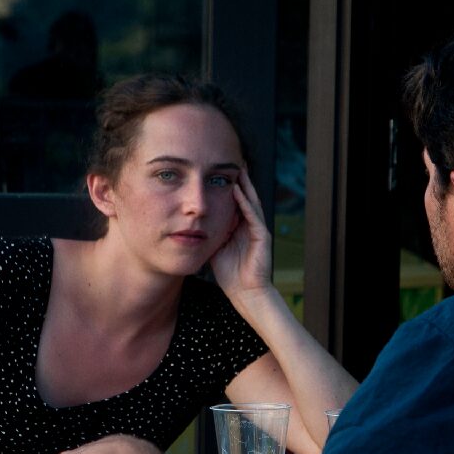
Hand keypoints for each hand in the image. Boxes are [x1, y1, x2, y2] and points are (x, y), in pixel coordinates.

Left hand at [210, 168, 272, 298]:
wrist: (245, 293)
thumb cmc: (230, 274)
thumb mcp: (214, 248)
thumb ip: (208, 234)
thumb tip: (191, 223)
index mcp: (240, 228)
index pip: (235, 202)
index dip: (229, 187)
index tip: (219, 172)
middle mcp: (250, 225)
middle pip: (246, 197)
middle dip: (240, 180)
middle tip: (233, 161)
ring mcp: (258, 229)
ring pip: (251, 202)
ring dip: (245, 185)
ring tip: (238, 169)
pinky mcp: (262, 236)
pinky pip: (253, 215)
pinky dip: (245, 203)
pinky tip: (237, 191)